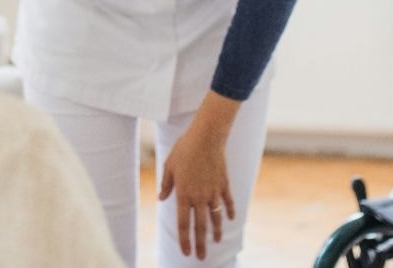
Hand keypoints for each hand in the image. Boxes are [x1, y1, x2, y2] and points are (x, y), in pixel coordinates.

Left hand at [158, 127, 234, 259]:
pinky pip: (228, 202)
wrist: (206, 137)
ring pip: (216, 217)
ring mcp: (213, 191)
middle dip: (200, 244)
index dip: (184, 239)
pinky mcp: (224, 184)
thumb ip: (166, 184)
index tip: (185, 252)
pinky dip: (230, 211)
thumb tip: (161, 198)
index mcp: (184, 194)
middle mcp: (199, 197)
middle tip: (200, 258)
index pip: (183, 223)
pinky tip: (230, 219)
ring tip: (215, 242)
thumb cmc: (184, 149)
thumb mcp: (169, 165)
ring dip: (216, 231)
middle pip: (200, 226)